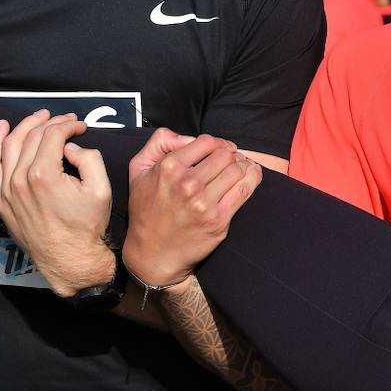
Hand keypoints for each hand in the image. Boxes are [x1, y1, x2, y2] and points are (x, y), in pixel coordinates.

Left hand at [0, 110, 114, 297]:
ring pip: (9, 145)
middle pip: (32, 136)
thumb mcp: (101, 189)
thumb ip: (89, 158)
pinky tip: (2, 129)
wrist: (69, 259)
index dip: (69, 124)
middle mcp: (19, 179)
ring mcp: (5, 190)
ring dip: (25, 126)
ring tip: (40, 117)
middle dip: (51, 122)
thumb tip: (70, 147)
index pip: (53, 135)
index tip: (81, 126)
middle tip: (66, 120)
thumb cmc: (86, 226)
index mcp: (44, 174)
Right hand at [122, 134, 261, 289]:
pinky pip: (245, 190)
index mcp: (169, 168)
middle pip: (225, 155)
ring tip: (240, 167)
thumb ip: (158, 143)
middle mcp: (187, 184)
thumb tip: (186, 136)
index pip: (208, 142)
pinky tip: (252, 174)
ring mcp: (204, 203)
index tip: (218, 150)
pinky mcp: (218, 220)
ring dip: (242, 166)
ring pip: (237, 170)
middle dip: (230, 155)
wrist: (153, 254)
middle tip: (230, 160)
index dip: (217, 143)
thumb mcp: (138, 170)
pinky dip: (252, 178)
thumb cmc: (146, 211)